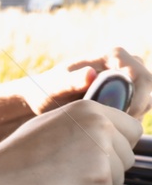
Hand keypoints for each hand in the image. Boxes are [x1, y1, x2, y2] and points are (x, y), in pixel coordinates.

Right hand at [0, 100, 140, 184]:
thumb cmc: (14, 157)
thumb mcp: (50, 126)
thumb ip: (82, 126)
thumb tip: (108, 137)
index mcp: (88, 108)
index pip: (131, 129)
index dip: (115, 148)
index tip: (94, 159)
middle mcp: (99, 124)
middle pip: (128, 156)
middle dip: (106, 170)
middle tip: (71, 174)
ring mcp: (100, 149)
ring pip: (119, 177)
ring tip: (63, 182)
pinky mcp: (98, 175)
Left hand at [16, 47, 151, 118]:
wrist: (43, 99)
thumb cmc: (46, 91)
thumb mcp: (54, 87)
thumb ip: (70, 82)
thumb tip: (91, 74)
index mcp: (111, 55)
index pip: (137, 72)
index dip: (137, 94)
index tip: (124, 114)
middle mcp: (124, 63)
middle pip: (147, 84)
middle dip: (138, 106)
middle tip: (119, 126)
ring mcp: (128, 78)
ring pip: (147, 97)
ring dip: (135, 114)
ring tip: (112, 128)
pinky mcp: (128, 93)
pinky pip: (141, 106)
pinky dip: (131, 119)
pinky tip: (113, 129)